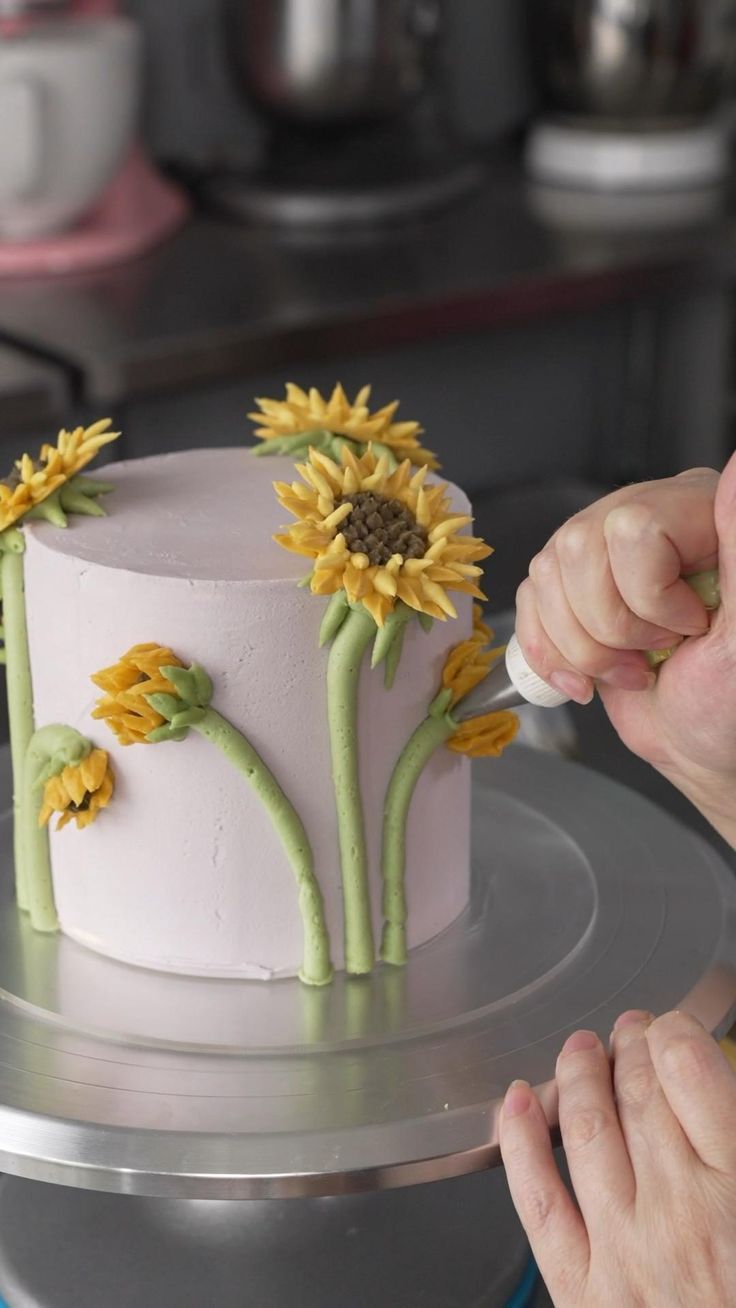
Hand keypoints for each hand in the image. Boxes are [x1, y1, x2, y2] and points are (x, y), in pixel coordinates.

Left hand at [499, 1010, 735, 1307]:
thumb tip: (724, 1091)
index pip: (692, 1071)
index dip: (674, 1034)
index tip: (671, 1029)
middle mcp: (679, 1209)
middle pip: (639, 1093)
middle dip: (630, 1048)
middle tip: (629, 1032)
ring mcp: (623, 1248)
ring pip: (586, 1129)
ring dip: (579, 1076)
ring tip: (581, 1050)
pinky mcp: (582, 1289)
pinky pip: (537, 1200)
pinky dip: (518, 1142)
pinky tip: (513, 1103)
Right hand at [515, 454, 735, 839]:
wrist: (698, 742)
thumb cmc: (729, 700)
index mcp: (697, 511)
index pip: (632, 529)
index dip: (649, 594)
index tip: (691, 628)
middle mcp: (644, 517)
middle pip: (578, 549)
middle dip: (610, 626)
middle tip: (657, 652)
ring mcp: (600, 550)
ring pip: (546, 575)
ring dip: (581, 647)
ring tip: (631, 668)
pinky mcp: (569, 585)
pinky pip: (527, 601)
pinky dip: (549, 654)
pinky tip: (589, 676)